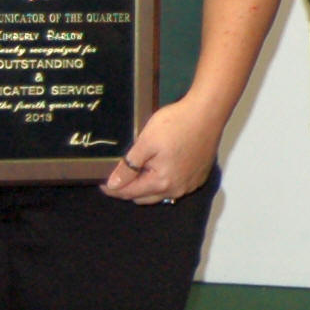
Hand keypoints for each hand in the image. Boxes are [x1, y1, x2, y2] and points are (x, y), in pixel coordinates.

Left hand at [103, 91, 223, 204]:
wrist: (208, 112)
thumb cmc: (177, 124)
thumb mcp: (145, 142)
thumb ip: (128, 167)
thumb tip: (113, 185)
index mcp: (162, 182)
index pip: (129, 193)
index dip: (112, 188)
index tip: (102, 181)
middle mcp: (178, 189)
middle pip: (144, 197)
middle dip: (129, 188)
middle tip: (121, 172)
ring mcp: (190, 184)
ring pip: (161, 193)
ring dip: (148, 185)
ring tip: (141, 167)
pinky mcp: (199, 176)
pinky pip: (176, 186)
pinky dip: (165, 181)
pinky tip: (163, 164)